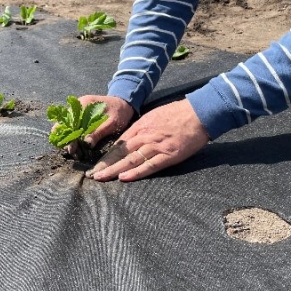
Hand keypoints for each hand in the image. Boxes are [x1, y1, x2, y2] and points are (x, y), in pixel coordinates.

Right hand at [61, 95, 134, 154]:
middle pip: (64, 124)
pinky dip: (73, 136)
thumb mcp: (112, 123)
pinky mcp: (81, 115)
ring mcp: (78, 110)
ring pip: (67, 126)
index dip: (68, 136)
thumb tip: (86, 144)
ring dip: (69, 138)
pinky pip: (73, 126)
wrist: (124, 103)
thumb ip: (99, 132)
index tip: (72, 149)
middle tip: (73, 152)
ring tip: (75, 152)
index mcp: (83, 104)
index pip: (68, 121)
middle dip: (66, 139)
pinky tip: (77, 145)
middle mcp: (77, 106)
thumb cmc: (119, 112)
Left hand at [85, 99, 209, 181]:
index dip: (105, 156)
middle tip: (91, 175)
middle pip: (120, 152)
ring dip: (113, 170)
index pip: (118, 144)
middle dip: (104, 165)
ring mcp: (156, 146)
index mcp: (140, 127)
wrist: (199, 113)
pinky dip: (136, 172)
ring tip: (100, 178)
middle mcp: (145, 136)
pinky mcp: (168, 155)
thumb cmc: (178, 113)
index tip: (95, 165)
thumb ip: (142, 128)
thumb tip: (131, 138)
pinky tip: (123, 178)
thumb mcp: (154, 116)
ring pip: (130, 160)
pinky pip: (149, 165)